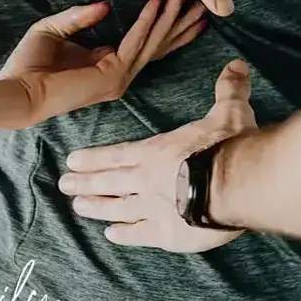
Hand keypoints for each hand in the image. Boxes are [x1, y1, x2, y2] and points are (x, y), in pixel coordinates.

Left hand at [0, 0, 205, 126]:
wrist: (16, 90)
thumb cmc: (28, 64)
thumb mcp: (54, 29)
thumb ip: (79, 16)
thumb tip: (108, 5)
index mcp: (107, 64)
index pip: (146, 44)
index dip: (165, 26)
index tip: (182, 6)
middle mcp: (119, 74)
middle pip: (159, 46)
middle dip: (180, 24)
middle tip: (202, 4)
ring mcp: (119, 78)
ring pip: (153, 43)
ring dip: (170, 18)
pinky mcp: (113, 76)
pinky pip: (134, 43)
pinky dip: (146, 22)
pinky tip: (155, 3)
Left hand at [58, 60, 256, 252]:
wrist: (237, 185)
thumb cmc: (229, 146)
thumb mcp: (231, 112)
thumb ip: (229, 90)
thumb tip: (236, 64)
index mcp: (157, 152)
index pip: (117, 155)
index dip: (94, 158)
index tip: (72, 160)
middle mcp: (147, 180)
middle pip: (109, 181)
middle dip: (85, 182)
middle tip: (64, 185)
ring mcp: (153, 209)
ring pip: (116, 208)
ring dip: (96, 208)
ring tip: (78, 208)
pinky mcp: (166, 234)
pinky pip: (138, 235)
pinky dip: (123, 234)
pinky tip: (111, 235)